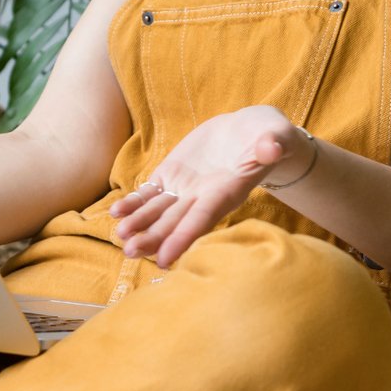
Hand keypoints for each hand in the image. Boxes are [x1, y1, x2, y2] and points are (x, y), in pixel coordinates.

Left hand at [109, 105, 307, 268]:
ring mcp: (187, 186)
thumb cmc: (270, 136)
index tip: (164, 258)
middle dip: (154, 237)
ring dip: (139, 223)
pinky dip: (134, 202)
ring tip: (119, 234)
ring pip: (160, 210)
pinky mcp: (174, 173)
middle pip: (176, 222)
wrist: (250, 131)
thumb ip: (273, 143)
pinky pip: (151, 192)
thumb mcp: (275, 135)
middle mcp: (205, 196)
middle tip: (130, 252)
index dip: (184, 237)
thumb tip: (272, 147)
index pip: (203, 218)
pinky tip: (115, 212)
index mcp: (228, 191)